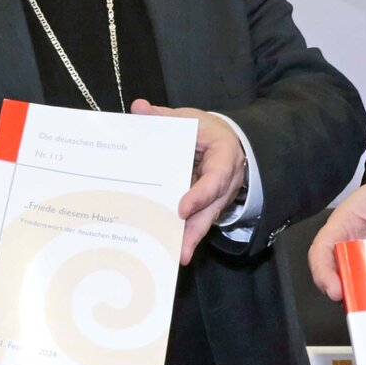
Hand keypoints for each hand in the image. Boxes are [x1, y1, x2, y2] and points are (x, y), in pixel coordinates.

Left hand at [130, 99, 245, 263]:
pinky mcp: (208, 206)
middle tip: (181, 250)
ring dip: (190, 238)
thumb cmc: (206, 130)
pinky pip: (197, 221)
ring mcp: (218, 197)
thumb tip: (138, 108)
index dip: (200, 195)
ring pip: (205, 219)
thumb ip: (164, 116)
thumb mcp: (189, 118)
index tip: (182, 208)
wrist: (226, 140)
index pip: (215, 178)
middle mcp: (226, 181)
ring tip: (176, 256)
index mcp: (224, 155)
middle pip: (211, 209)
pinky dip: (185, 234)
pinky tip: (170, 249)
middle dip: (195, 230)